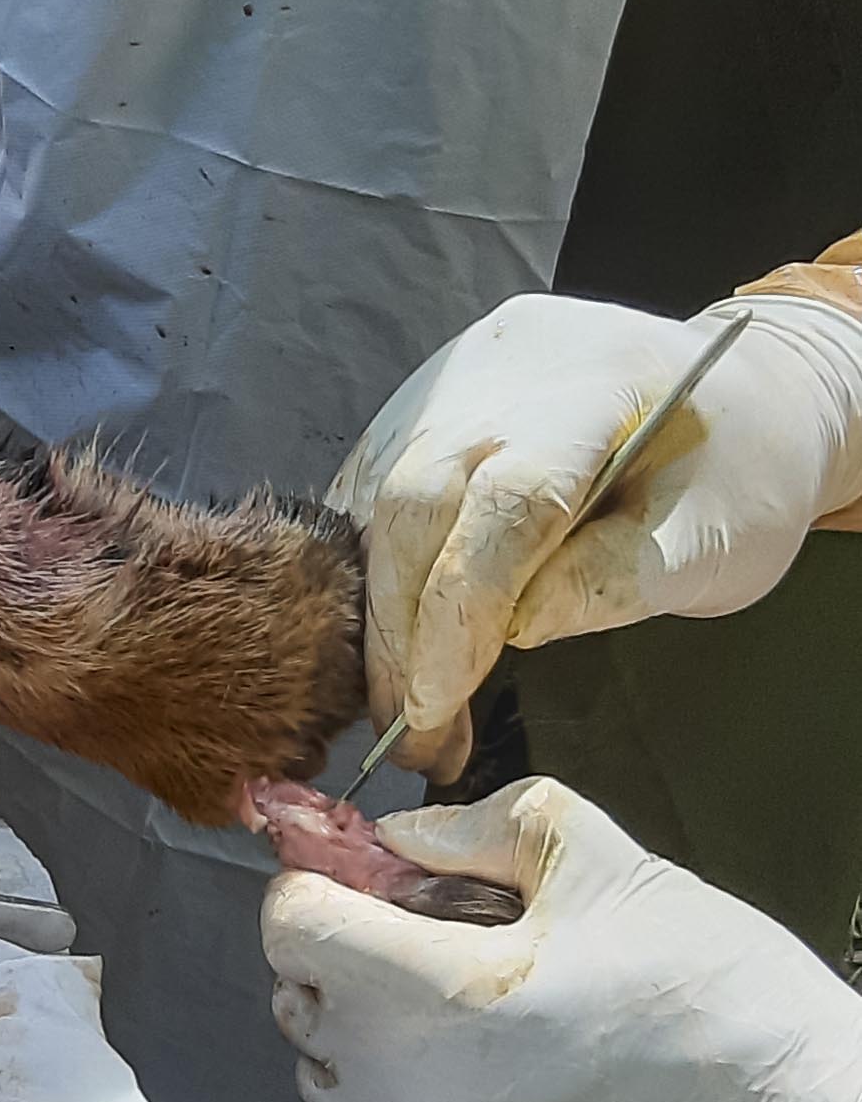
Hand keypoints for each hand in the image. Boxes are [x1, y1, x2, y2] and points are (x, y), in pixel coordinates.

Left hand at [261, 777, 861, 1101]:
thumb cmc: (730, 1012)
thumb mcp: (618, 873)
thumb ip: (488, 830)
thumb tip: (398, 834)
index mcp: (428, 995)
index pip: (290, 921)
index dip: (325, 885)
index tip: (378, 881)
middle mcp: (394, 1092)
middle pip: (301, 995)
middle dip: (354, 957)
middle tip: (448, 947)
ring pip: (325, 1077)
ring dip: (369, 1041)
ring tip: (479, 1029)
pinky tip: (470, 1099)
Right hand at [329, 291, 861, 779]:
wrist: (732, 391)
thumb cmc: (733, 474)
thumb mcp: (715, 541)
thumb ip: (615, 581)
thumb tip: (510, 633)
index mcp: (592, 393)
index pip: (507, 504)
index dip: (462, 612)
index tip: (435, 705)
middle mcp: (496, 373)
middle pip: (413, 504)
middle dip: (398, 628)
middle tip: (409, 728)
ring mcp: (445, 383)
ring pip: (374, 503)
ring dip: (378, 612)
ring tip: (404, 698)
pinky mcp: (415, 407)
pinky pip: (368, 495)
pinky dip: (374, 574)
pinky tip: (399, 635)